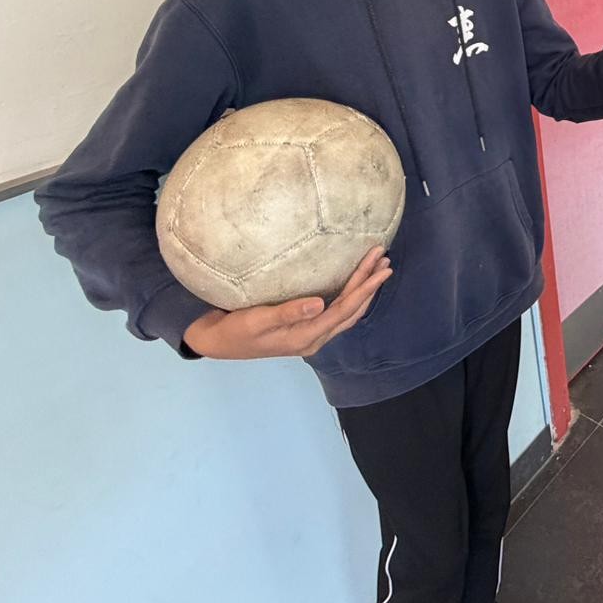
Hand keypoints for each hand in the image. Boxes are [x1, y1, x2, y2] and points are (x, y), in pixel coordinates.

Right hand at [183, 247, 392, 359]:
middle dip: (370, 284)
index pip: (345, 309)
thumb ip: (288, 312)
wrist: (217, 343)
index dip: (366, 287)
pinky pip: (338, 313)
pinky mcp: (306, 328)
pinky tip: (355, 285)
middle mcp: (315, 338)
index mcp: (307, 336)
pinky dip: (351, 297)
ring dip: (364, 291)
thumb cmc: (235, 330)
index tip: (382, 267)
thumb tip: (320, 303)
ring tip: (378, 268)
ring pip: (347, 312)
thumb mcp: (257, 320)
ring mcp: (311, 334)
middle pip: (351, 309)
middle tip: (385, 259)